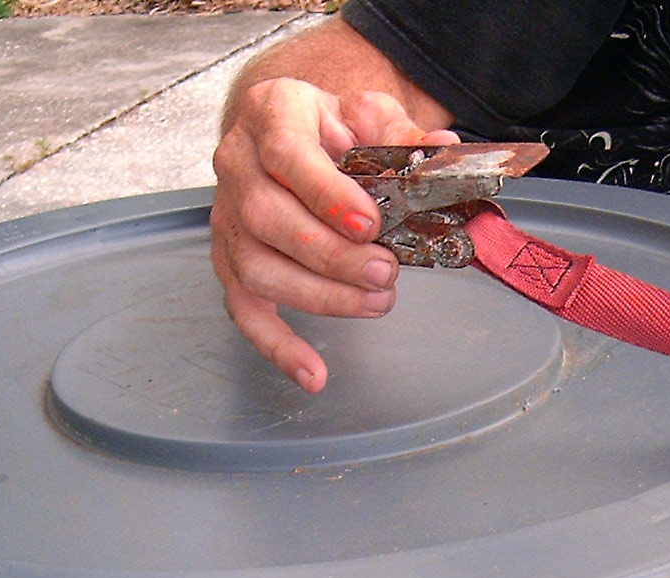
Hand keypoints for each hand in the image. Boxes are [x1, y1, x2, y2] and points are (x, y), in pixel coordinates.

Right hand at [210, 79, 457, 391]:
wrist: (290, 128)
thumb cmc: (329, 125)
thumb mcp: (367, 111)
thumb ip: (402, 134)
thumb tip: (441, 152)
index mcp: (271, 114)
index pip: (285, 154)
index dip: (325, 194)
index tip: (368, 225)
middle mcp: (237, 165)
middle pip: (267, 218)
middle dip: (330, 255)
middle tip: (384, 271)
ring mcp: (228, 216)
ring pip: (256, 268)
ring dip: (318, 296)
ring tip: (374, 302)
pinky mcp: (230, 259)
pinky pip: (245, 310)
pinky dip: (277, 347)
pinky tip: (312, 373)